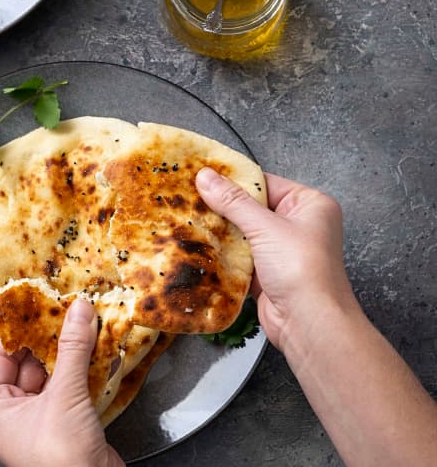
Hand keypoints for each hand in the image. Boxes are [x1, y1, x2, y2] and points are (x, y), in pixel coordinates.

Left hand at [0, 298, 124, 466]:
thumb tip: (78, 310)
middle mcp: (9, 415)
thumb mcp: (64, 395)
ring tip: (83, 320)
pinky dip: (81, 367)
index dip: (20, 328)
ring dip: (69, 351)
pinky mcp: (64, 422)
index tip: (36, 301)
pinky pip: (69, 386)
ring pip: (52, 372)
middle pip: (28, 361)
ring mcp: (38, 418)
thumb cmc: (60, 459)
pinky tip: (95, 346)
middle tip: (66, 307)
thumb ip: (72, 348)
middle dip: (49, 337)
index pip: (1, 355)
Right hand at [195, 167, 356, 352]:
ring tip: (191, 216)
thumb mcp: (266, 227)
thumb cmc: (304, 272)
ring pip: (243, 231)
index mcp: (309, 204)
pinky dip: (223, 250)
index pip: (265, 183)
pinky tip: (201, 243)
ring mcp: (281, 249)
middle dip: (224, 206)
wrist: (309, 323)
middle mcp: (298, 224)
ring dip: (221, 229)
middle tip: (191, 196)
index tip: (204, 175)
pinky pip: (240, 253)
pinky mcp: (266, 270)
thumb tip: (206, 177)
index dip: (234, 179)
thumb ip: (233, 201)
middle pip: (252, 206)